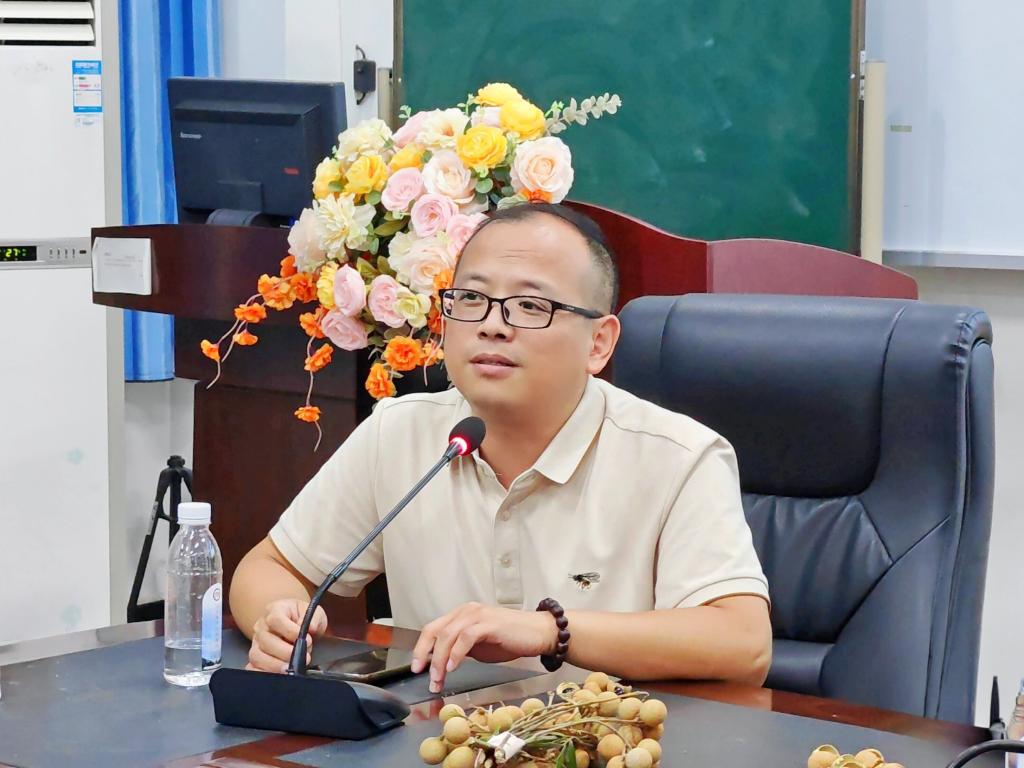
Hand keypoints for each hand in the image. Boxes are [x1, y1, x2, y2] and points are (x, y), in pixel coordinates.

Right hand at [245, 598, 327, 672]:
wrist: (294, 624)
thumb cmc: (302, 617)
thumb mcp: (313, 612)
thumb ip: (314, 618)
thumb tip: (311, 629)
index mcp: (275, 610)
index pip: (275, 619)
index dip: (290, 631)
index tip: (306, 639)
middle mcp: (261, 626)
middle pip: (266, 641)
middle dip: (285, 652)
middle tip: (302, 657)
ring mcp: (256, 643)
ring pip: (257, 656)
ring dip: (275, 665)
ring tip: (291, 669)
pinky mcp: (255, 657)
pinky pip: (252, 668)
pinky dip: (262, 673)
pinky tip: (276, 675)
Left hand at [411, 602, 556, 692]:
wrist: (539, 633)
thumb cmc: (511, 639)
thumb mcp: (479, 645)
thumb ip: (461, 649)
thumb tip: (441, 663)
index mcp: (462, 615)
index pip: (433, 628)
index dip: (421, 648)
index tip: (416, 668)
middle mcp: (466, 611)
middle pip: (435, 631)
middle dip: (426, 655)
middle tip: (425, 677)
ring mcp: (478, 615)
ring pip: (448, 635)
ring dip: (439, 660)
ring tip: (438, 679)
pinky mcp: (489, 623)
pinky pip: (466, 637)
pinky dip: (456, 653)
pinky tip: (453, 667)